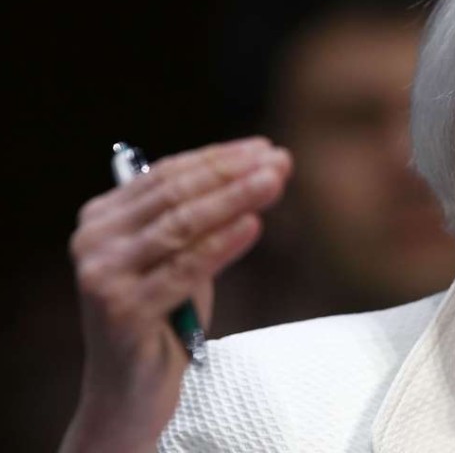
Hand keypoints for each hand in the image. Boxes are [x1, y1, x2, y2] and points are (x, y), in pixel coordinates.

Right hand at [60, 137, 291, 452]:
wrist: (132, 388)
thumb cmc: (165, 314)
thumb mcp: (181, 254)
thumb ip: (204, 214)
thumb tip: (263, 166)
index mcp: (103, 217)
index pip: (167, 175)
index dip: (219, 158)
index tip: (264, 147)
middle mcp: (94, 241)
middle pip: (176, 195)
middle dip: (233, 173)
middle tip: (279, 160)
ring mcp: (103, 276)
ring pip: (181, 225)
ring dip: (235, 199)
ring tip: (274, 182)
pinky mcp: (122, 310)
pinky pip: (185, 268)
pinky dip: (223, 244)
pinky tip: (253, 225)